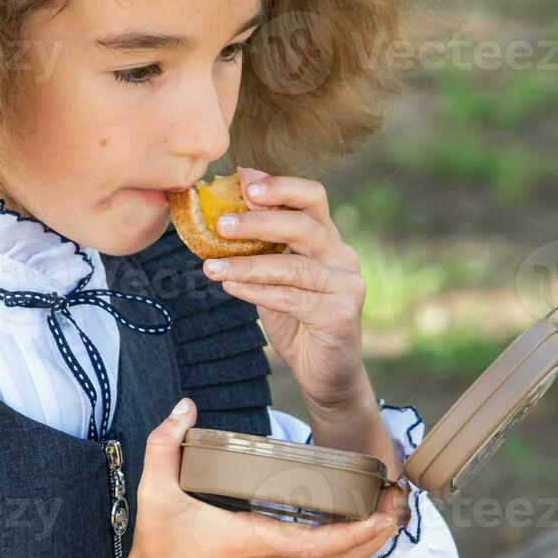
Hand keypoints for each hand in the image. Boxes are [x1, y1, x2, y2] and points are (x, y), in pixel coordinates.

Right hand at [96, 398, 410, 557]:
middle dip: (382, 530)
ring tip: (383, 503)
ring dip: (369, 540)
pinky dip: (348, 546)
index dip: (365, 529)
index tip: (389, 505)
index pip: (326, 544)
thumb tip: (184, 406)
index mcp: (258, 543)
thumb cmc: (159, 553)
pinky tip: (350, 519)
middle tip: (398, 495)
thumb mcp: (156, 494)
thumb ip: (164, 445)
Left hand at [201, 166, 366, 412]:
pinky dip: (257, 291)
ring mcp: (347, 285)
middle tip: (220, 224)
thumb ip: (261, 244)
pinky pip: (292, 298)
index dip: (280, 186)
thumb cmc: (298, 321)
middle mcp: (343, 256)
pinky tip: (230, 286)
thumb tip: (233, 200)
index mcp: (329, 240)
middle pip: (304, 226)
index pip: (312, 198)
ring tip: (211, 266)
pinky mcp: (341, 314)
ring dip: (247, 264)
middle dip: (258, 222)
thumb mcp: (275, 276)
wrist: (326, 374)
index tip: (244, 182)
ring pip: (293, 266)